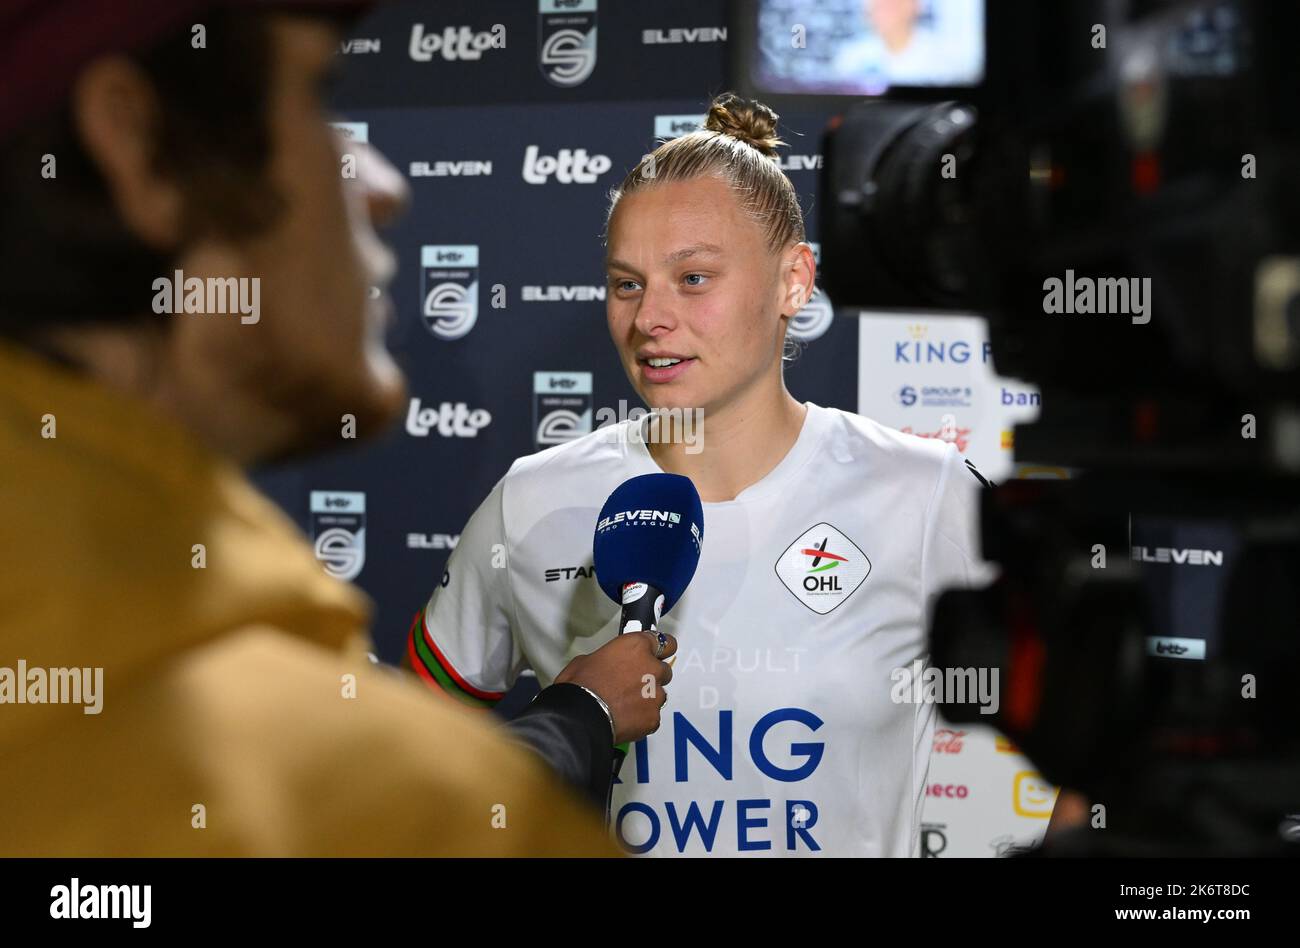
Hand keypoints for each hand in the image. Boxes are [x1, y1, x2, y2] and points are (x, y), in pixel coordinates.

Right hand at [554, 631, 676, 743]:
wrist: (581, 717)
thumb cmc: (580, 684)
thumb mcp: (588, 659)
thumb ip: (610, 658)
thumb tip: (608, 665)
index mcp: (637, 647)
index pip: (666, 643)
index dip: (660, 650)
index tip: (656, 655)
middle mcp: (653, 668)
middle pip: (664, 671)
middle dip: (652, 676)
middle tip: (633, 683)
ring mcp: (656, 695)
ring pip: (659, 694)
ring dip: (648, 697)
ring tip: (627, 705)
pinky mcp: (654, 718)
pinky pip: (652, 716)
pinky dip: (642, 717)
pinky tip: (625, 719)